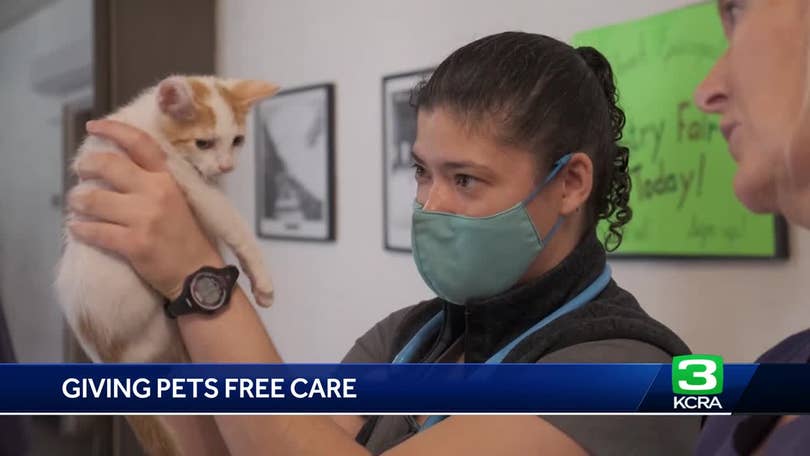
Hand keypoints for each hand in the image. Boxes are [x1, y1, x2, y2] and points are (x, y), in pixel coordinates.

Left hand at [68, 119, 223, 299]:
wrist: (197, 274)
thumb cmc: (187, 236)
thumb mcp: (179, 199)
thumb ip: (155, 181)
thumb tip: (119, 166)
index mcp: (168, 179)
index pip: (140, 143)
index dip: (114, 130)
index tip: (94, 127)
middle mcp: (156, 192)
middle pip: (109, 165)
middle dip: (86, 166)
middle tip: (81, 172)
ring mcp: (144, 218)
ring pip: (93, 199)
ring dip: (77, 201)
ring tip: (77, 204)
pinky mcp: (134, 244)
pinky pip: (94, 231)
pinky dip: (80, 229)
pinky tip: (77, 228)